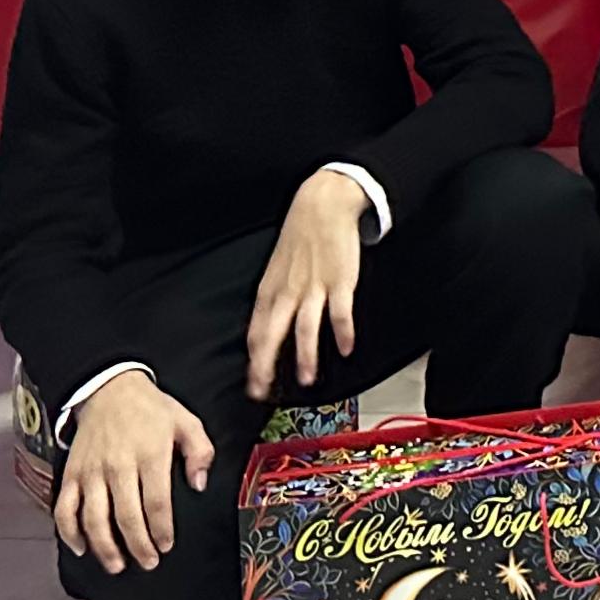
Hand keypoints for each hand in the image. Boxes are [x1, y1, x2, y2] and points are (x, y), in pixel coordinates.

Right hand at [55, 370, 214, 575]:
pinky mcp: (71, 474)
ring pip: (93, 519)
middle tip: (147, 563)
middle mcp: (118, 466)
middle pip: (126, 516)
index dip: (161, 529)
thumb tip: (198, 485)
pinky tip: (81, 548)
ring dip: (104, 547)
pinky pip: (64, 509)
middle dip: (137, 546)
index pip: (156, 502)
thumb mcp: (187, 422)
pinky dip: (69, 532)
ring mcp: (91, 472)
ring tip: (117, 565)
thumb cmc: (152, 410)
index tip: (166, 546)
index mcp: (150, 454)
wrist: (109, 389)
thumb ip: (200, 452)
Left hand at [244, 169, 369, 399]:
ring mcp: (315, 288)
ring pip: (305, 329)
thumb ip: (273, 299)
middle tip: (264, 392)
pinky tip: (346, 348)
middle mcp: (288, 293)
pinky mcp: (340, 281)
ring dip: (305, 357)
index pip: (255, 333)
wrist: (322, 207)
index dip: (254, 361)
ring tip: (306, 379)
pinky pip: (340, 312)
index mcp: (269, 292)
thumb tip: (268, 329)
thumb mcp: (276, 270)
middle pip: (272, 336)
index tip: (255, 384)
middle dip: (266, 367)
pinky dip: (343, 332)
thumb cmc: (299, 239)